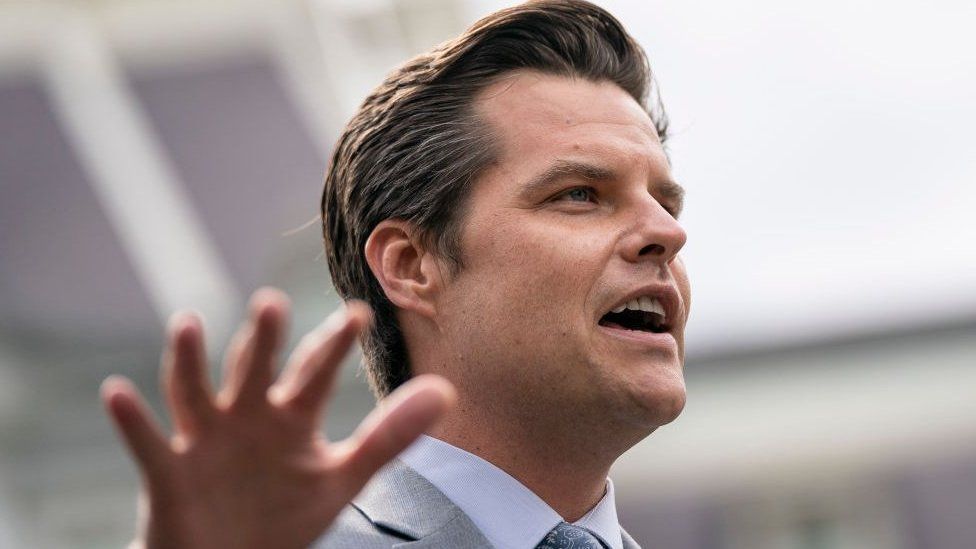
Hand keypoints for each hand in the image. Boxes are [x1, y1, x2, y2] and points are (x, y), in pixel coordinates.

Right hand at [101, 288, 455, 548]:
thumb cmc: (285, 515)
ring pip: (195, 393)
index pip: (315, 373)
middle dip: (261, 341)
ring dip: (189, 361)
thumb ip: (390, 434)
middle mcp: (247, 417)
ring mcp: (205, 441)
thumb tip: (446, 389)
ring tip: (188, 324)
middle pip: (254, 372)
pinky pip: (147, 444)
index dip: (333, 346)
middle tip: (272, 302)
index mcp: (290, 418)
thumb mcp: (343, 478)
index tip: (358, 314)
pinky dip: (132, 421)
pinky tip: (116, 392)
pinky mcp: (169, 473)